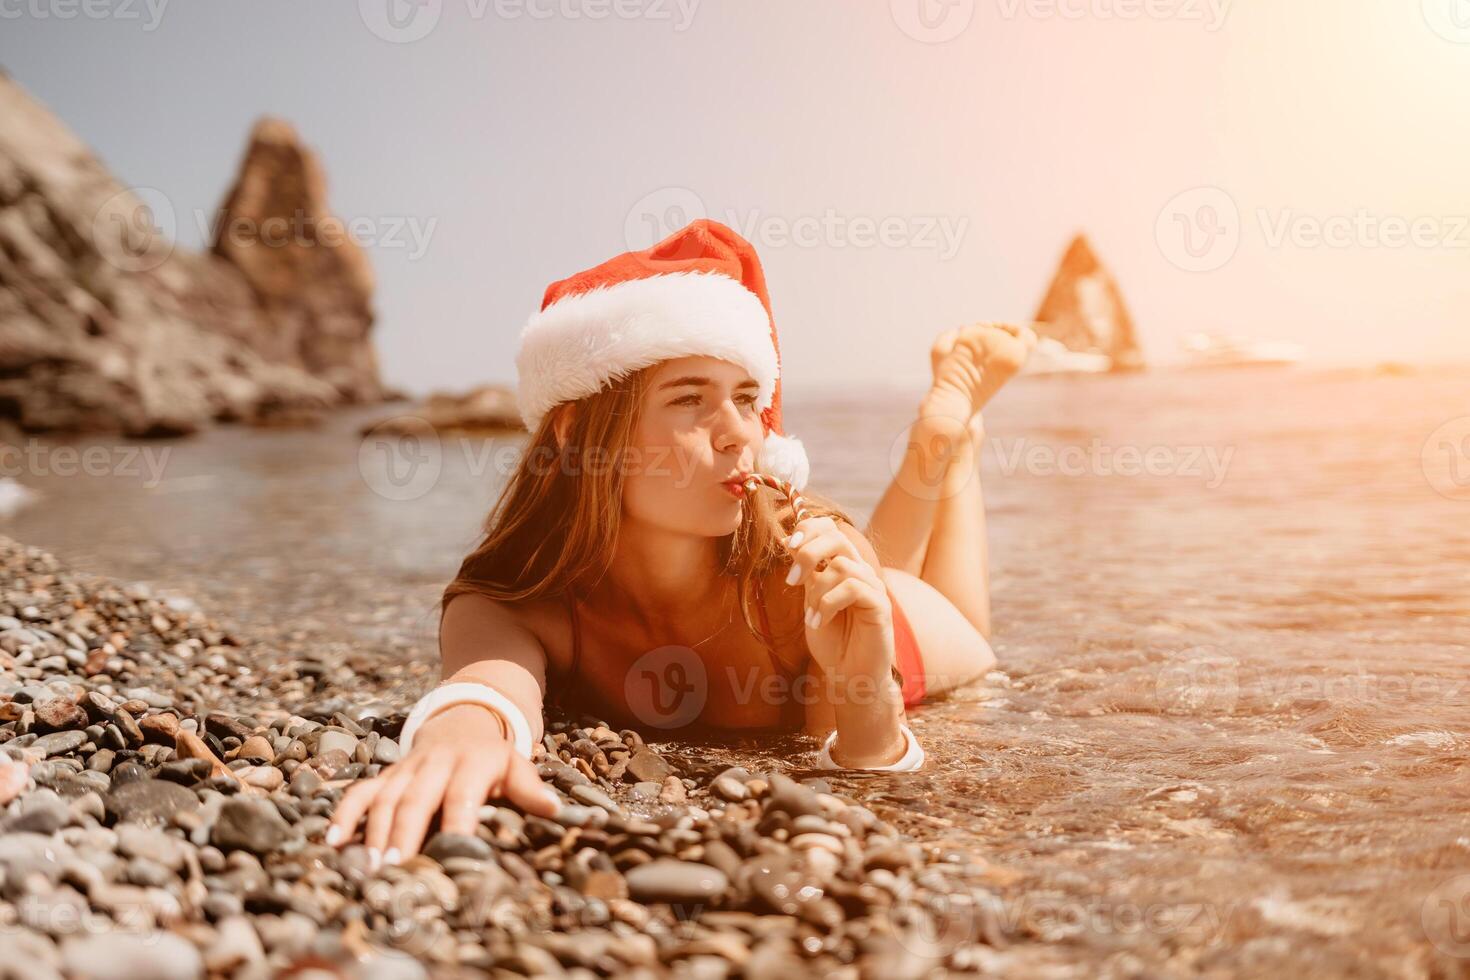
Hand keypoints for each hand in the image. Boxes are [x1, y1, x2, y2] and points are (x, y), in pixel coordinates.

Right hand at [324, 703, 558, 867]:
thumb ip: (529, 788)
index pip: (463, 795)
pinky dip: (344, 814)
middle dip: (405, 833)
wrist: (462, 723)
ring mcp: (406, 771)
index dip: (458, 823)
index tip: (454, 854)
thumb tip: (553, 810)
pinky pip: (361, 793)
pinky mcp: (386, 776)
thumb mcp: (515, 765)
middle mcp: (434, 765)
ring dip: (374, 833)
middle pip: (417, 800)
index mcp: (472, 764)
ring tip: (369, 868)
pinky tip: (332, 842)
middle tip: (396, 868)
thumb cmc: (492, 760)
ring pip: (385, 799)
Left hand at [782, 516, 895, 684]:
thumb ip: (806, 573)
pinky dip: (828, 604)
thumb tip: (789, 539)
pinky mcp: (881, 606)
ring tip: (811, 617)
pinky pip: (853, 588)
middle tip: (791, 580)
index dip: (809, 528)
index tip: (789, 545)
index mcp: (844, 566)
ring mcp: (873, 587)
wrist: (849, 675)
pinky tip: (820, 622)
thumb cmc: (832, 640)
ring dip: (817, 592)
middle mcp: (861, 571)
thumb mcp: (811, 600)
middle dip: (808, 553)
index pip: (831, 529)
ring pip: (842, 566)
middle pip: (838, 538)